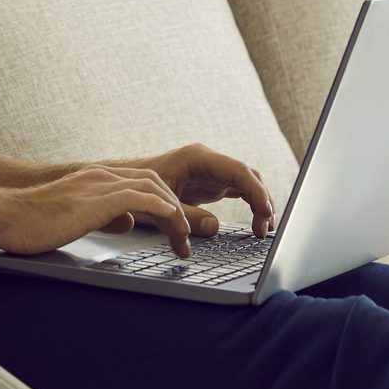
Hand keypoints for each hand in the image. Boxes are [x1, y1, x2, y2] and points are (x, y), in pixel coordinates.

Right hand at [0, 165, 194, 256]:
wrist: (5, 216)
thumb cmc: (32, 222)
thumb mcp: (76, 218)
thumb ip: (103, 216)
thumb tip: (127, 221)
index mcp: (96, 179)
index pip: (143, 183)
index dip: (165, 204)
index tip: (177, 230)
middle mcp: (101, 176)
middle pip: (155, 183)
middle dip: (177, 210)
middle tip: (187, 239)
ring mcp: (99, 185)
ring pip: (154, 189)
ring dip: (176, 215)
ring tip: (184, 240)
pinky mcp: (97, 199)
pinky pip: (143, 198)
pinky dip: (165, 211)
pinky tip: (174, 225)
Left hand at [107, 142, 275, 240]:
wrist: (123, 185)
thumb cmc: (136, 191)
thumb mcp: (159, 205)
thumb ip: (187, 216)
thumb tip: (214, 228)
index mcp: (198, 157)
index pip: (238, 170)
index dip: (256, 192)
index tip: (265, 213)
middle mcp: (209, 161)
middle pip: (248, 176)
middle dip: (262, 200)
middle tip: (266, 229)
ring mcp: (211, 172)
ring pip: (246, 184)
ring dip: (259, 204)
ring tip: (263, 231)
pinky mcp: (211, 184)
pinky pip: (238, 191)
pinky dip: (249, 205)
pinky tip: (255, 223)